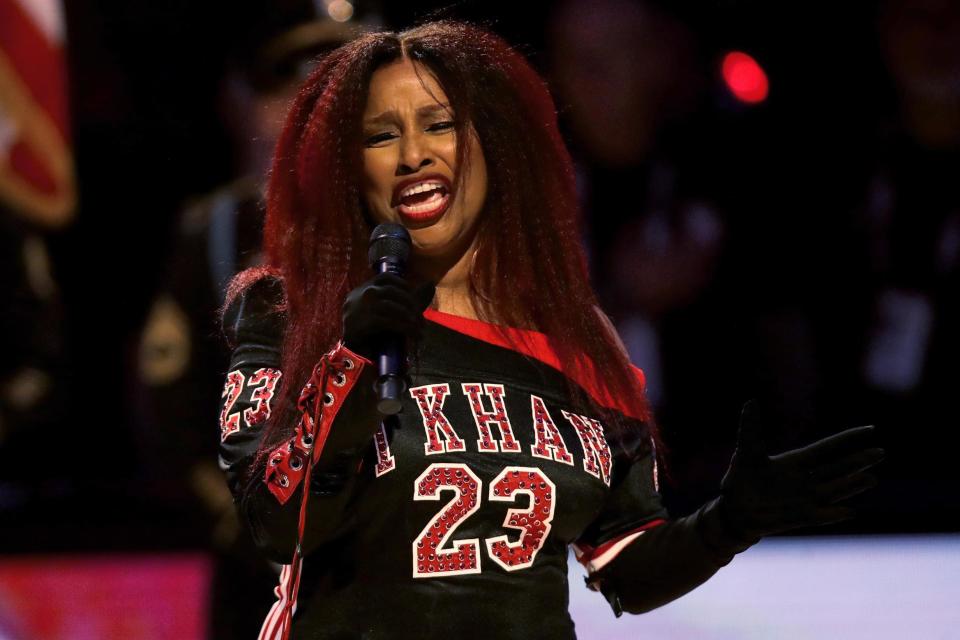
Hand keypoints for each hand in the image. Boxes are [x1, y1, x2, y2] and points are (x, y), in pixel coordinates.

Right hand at [341, 273, 434, 360]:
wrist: (352, 352)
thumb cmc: (370, 330)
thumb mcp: (386, 309)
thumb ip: (408, 297)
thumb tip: (431, 283)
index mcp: (364, 288)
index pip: (387, 278)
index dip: (404, 286)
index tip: (414, 298)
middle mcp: (363, 293)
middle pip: (393, 292)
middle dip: (412, 306)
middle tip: (422, 321)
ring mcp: (363, 307)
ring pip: (393, 307)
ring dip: (411, 318)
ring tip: (420, 329)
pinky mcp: (365, 322)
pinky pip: (390, 322)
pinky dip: (405, 328)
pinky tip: (414, 335)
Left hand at [716, 399, 885, 544]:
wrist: (735, 510)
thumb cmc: (742, 479)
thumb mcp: (746, 451)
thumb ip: (750, 428)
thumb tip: (750, 401)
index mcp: (797, 462)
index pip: (828, 448)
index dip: (849, 439)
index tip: (871, 430)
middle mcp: (807, 480)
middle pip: (838, 468)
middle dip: (858, 461)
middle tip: (881, 452)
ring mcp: (806, 499)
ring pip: (834, 490)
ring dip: (852, 485)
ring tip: (872, 478)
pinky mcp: (800, 518)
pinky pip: (820, 516)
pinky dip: (833, 514)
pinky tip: (849, 511)